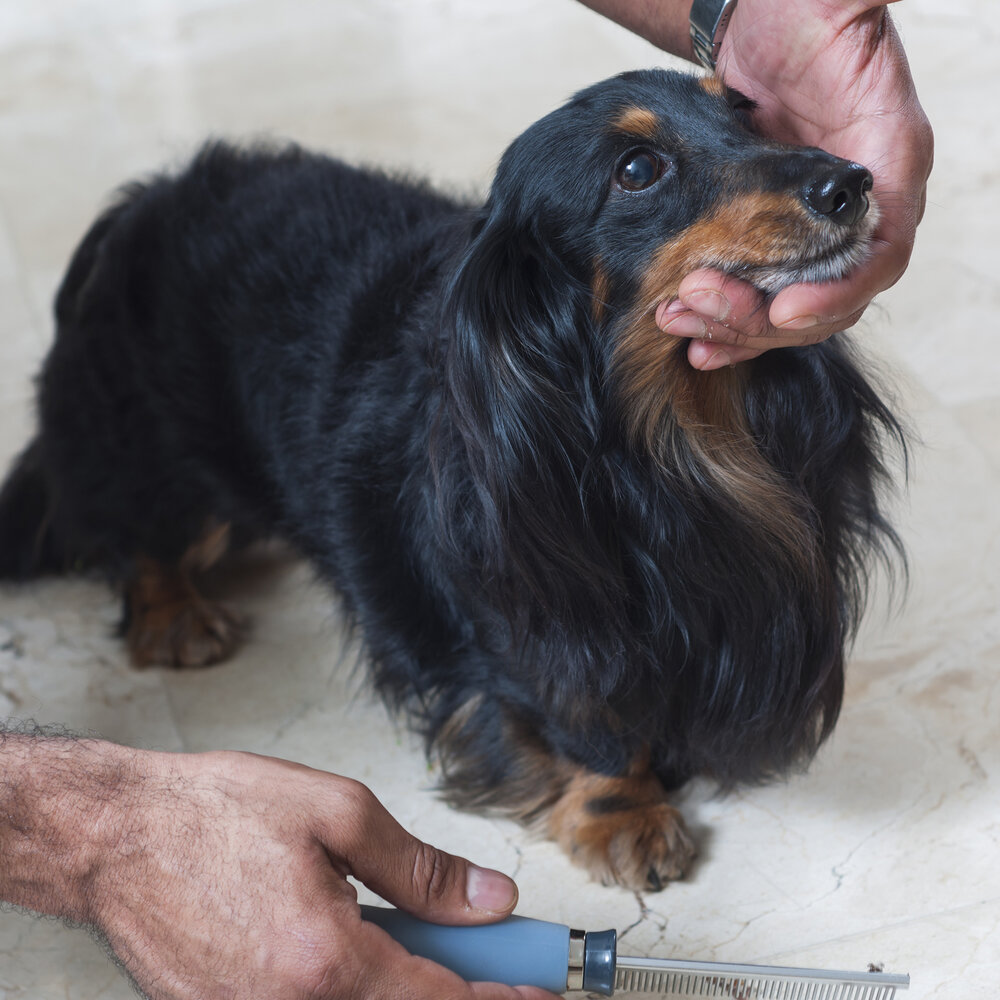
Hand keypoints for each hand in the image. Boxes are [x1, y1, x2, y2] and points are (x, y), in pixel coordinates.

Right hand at [85, 749, 557, 999]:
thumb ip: (420, 869)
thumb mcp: (336, 814)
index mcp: (321, 962)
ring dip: (388, 980)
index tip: (536, 993)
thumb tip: (487, 899)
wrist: (116, 833)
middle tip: (470, 950)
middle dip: (445, 987)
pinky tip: (334, 939)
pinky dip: (341, 985)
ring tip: (387, 928)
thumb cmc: (215, 811)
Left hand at [665, 0, 932, 369]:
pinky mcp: (770, 239)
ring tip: (677, 316)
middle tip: (698, 299)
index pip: (877, 262)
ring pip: (784, 308)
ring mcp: (812, 231)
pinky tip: (685, 325)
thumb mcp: (846, 12)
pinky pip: (753, 295)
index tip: (782, 308)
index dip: (834, 294)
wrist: (763, 21)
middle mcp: (854, 215)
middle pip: (823, 299)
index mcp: (886, 172)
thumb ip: (865, 16)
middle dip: (760, 314)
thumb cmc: (809, 12)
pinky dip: (721, 317)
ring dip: (730, 323)